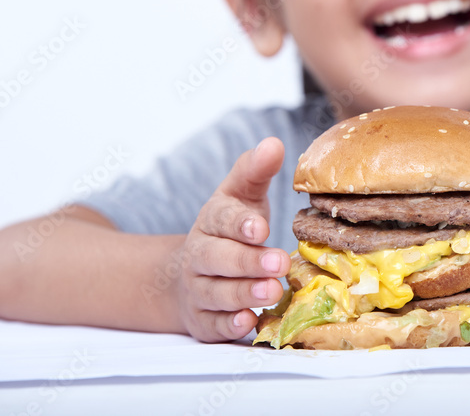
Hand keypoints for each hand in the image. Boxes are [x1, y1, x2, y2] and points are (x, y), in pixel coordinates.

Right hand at [176, 137, 290, 341]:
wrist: (191, 274)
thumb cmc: (230, 229)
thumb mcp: (241, 195)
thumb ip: (256, 171)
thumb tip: (273, 144)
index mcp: (211, 220)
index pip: (221, 218)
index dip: (239, 223)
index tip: (260, 226)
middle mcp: (200, 255)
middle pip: (218, 259)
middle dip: (248, 261)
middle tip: (279, 261)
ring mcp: (198, 289)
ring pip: (217, 293)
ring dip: (244, 293)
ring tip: (273, 291)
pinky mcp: (203, 320)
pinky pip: (214, 325)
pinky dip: (230, 325)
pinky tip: (250, 321)